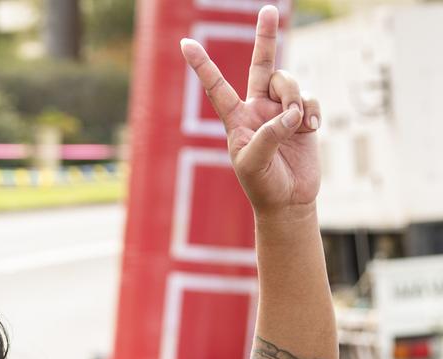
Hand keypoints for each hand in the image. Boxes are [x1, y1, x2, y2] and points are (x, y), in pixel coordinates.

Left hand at [181, 6, 320, 218]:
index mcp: (236, 119)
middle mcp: (257, 109)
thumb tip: (289, 112)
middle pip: (262, 65)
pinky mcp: (304, 116)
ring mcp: (281, 110)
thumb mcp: (253, 164)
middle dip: (266, 37)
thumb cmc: (262, 185)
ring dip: (295, 97)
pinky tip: (311, 129)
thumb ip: (268, 136)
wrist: (288, 200)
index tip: (186, 43)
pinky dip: (313, 111)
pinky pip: (311, 99)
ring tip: (298, 123)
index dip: (203, 66)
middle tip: (269, 10)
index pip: (217, 87)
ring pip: (290, 82)